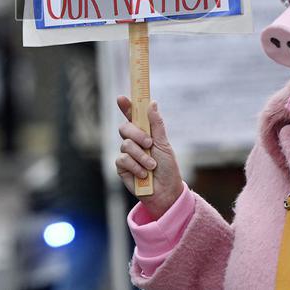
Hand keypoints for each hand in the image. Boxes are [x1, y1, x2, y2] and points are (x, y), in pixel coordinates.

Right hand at [115, 96, 183, 218]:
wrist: (166, 192)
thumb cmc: (167, 168)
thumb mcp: (164, 144)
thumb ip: (156, 124)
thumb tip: (152, 103)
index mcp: (144, 133)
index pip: (132, 116)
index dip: (126, 106)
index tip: (121, 98)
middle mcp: (133, 141)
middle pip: (124, 128)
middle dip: (137, 134)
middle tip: (149, 143)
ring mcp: (126, 154)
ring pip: (126, 145)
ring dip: (141, 156)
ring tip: (152, 166)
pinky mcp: (121, 167)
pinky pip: (122, 159)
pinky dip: (135, 166)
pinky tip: (143, 174)